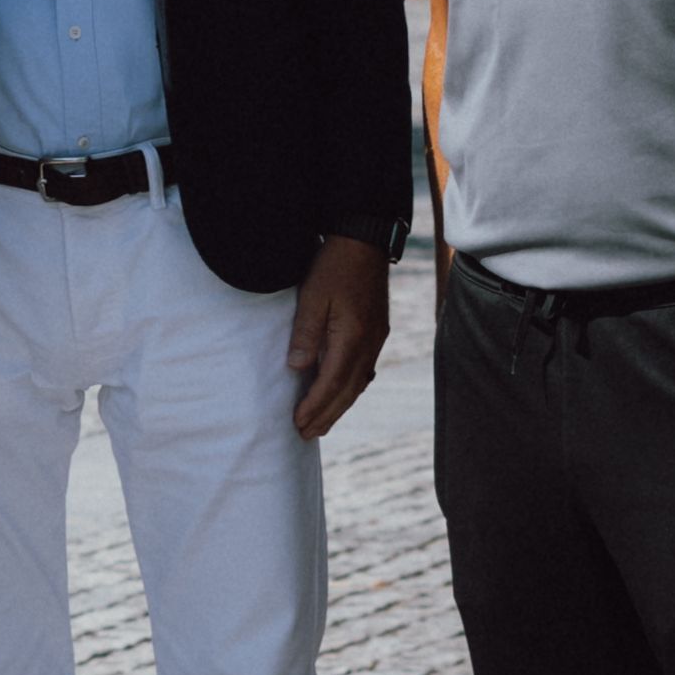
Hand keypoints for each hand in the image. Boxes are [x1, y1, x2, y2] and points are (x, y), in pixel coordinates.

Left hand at [286, 237, 390, 441]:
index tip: (298, 423)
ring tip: (321, 423)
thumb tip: (297, 368)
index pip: (332, 382)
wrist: (364, 240)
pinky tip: (340, 393)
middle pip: (348, 390)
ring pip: (358, 382)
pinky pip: (364, 369)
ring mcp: (377, 338)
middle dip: (327, 415)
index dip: (315, 406)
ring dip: (339, 405)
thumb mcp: (312, 296)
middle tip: (307, 435)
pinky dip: (350, 388)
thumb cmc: (334, 265)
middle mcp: (370, 343)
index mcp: (353, 336)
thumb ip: (306, 333)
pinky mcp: (377, 331)